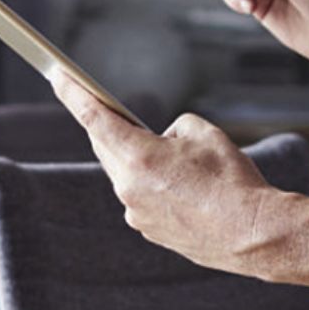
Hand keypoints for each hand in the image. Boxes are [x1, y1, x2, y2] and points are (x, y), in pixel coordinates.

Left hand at [50, 71, 272, 275]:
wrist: (251, 233)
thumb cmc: (231, 180)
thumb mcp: (205, 132)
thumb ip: (174, 128)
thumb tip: (163, 142)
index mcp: (139, 157)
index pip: (95, 118)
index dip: (73, 94)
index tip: (57, 76)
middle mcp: (128, 188)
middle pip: (106, 146)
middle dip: (110, 126)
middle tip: (113, 108)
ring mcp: (136, 214)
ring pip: (125, 173)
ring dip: (139, 158)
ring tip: (176, 157)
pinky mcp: (149, 230)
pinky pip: (141, 196)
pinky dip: (153, 183)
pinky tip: (184, 185)